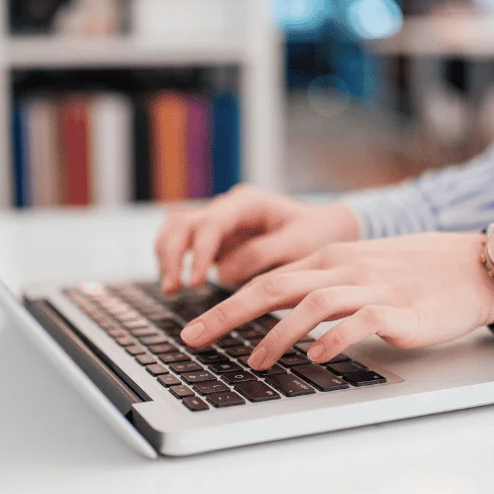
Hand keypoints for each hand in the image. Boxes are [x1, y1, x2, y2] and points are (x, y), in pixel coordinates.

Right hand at [154, 184, 360, 292]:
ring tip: (171, 289)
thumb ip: (262, 255)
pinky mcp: (215, 239)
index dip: (200, 253)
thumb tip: (221, 272)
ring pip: (175, 230)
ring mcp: (218, 222)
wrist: (326, 230)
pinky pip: (182, 242)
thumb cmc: (316, 235)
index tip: (195, 283)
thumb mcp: (299, 245)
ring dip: (167, 256)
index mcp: (248, 203)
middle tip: (174, 289)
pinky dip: (173, 259)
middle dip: (173, 255)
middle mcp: (227, 208)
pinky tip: (175, 283)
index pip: (211, 224)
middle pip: (182, 223)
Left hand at [178, 233, 493, 368]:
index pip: (265, 278)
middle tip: (195, 339)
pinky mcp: (398, 309)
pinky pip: (359, 321)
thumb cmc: (415, 276)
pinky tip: (316, 357)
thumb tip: (278, 316)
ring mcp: (370, 287)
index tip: (194, 330)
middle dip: (227, 314)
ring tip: (255, 361)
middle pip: (274, 286)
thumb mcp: (359, 272)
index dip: (224, 304)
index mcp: (329, 259)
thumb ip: (321, 288)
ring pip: (312, 302)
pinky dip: (334, 338)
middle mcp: (343, 269)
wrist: (472, 268)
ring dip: (278, 333)